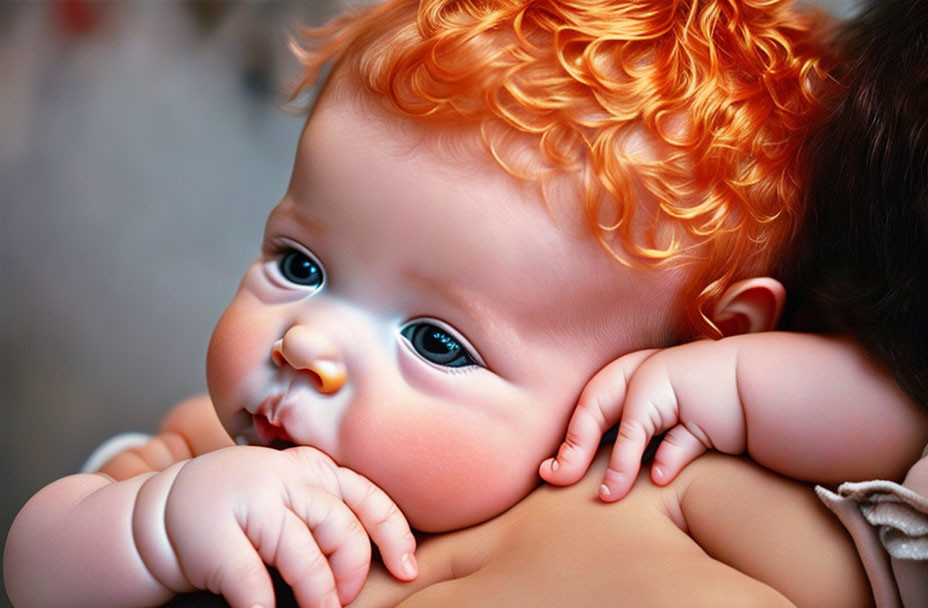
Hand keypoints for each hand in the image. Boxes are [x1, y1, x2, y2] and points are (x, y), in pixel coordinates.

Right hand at [135, 445, 417, 607]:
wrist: (166, 513)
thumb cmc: (244, 511)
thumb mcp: (292, 494)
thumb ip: (331, 507)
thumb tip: (390, 553)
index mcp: (312, 468)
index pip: (368, 496)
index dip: (393, 535)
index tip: (407, 569)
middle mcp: (284, 478)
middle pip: (341, 528)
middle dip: (351, 573)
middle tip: (344, 599)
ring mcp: (250, 505)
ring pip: (305, 557)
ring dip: (318, 595)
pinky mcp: (217, 540)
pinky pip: (256, 585)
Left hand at [539, 340, 744, 500]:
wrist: (760, 388)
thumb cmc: (705, 411)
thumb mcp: (660, 426)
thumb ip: (630, 445)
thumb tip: (596, 486)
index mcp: (629, 374)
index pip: (588, 406)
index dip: (567, 441)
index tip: (549, 473)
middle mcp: (643, 375)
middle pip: (597, 408)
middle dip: (577, 449)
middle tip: (557, 479)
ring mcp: (672, 386)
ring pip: (633, 426)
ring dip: (620, 465)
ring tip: (607, 496)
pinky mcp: (700, 404)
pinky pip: (678, 438)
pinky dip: (668, 460)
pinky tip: (662, 480)